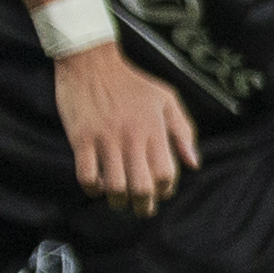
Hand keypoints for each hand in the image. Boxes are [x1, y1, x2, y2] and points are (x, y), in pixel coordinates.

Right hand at [55, 46, 197, 213]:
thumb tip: (193, 163)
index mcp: (154, 129)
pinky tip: (97, 186)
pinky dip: (92, 188)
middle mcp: (131, 137)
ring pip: (114, 185)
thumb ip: (183, 131)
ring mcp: (105, 139)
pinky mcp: (81, 138)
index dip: (165, 190)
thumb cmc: (133, 82)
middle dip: (144, 205)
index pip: (166, 173)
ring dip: (118, 201)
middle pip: (142, 186)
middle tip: (142, 209)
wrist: (92, 63)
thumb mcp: (167, 99)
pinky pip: (86, 175)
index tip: (161, 193)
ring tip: (120, 201)